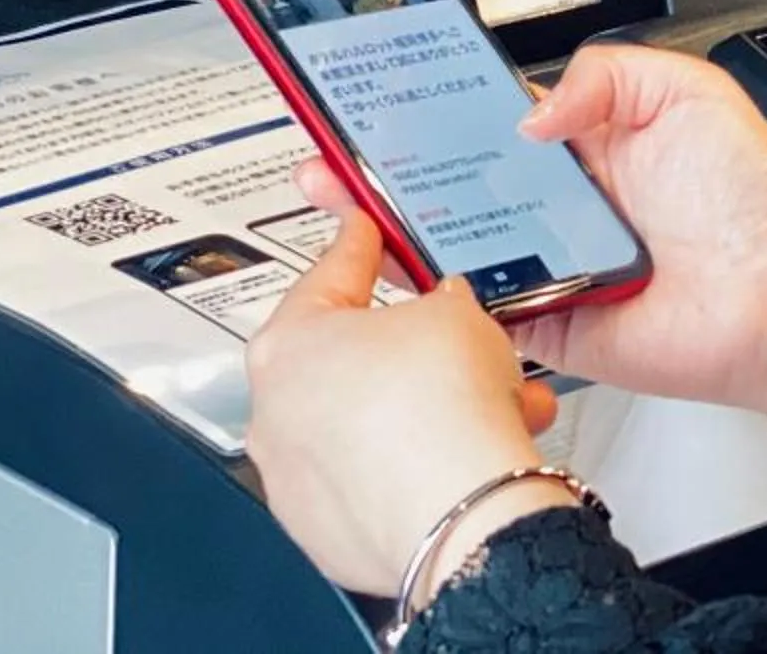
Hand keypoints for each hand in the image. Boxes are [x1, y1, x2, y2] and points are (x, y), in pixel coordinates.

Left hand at [245, 207, 570, 596]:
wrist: (463, 513)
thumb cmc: (441, 413)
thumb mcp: (455, 313)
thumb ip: (439, 302)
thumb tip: (443, 313)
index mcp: (286, 345)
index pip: (328, 274)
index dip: (359, 245)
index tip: (362, 233)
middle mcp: (275, 414)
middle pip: (346, 360)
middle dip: (408, 349)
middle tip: (451, 338)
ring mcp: (295, 480)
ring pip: (365, 425)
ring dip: (423, 409)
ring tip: (492, 402)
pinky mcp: (325, 532)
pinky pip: (374, 479)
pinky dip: (414, 463)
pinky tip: (468, 452)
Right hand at [289, 44, 766, 470]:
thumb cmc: (753, 200)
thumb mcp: (687, 92)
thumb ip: (605, 76)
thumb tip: (530, 112)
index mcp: (587, 141)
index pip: (493, 116)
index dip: (438, 104)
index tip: (386, 92)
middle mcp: (560, 202)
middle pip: (456, 180)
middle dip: (394, 165)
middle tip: (339, 150)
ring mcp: (550, 264)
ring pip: (458, 245)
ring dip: (403, 228)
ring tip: (349, 202)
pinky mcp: (549, 326)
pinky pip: (482, 313)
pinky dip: (445, 301)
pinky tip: (406, 274)